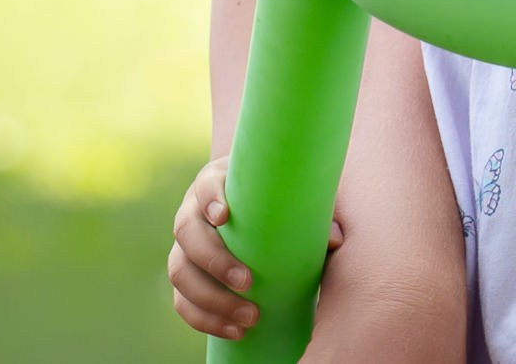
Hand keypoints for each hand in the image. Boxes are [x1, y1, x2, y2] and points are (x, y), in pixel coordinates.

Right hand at [169, 155, 343, 339]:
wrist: (265, 219)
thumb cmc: (282, 202)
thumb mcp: (297, 199)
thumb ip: (316, 213)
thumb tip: (335, 239)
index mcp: (219, 183)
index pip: (206, 183)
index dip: (209, 197)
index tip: (223, 216)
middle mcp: (193, 211)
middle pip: (186, 231)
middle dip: (214, 260)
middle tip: (248, 282)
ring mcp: (185, 246)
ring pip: (180, 271)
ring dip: (211, 299)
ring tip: (250, 317)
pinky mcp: (186, 276)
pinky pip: (182, 301)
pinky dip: (205, 319)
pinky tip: (235, 332)